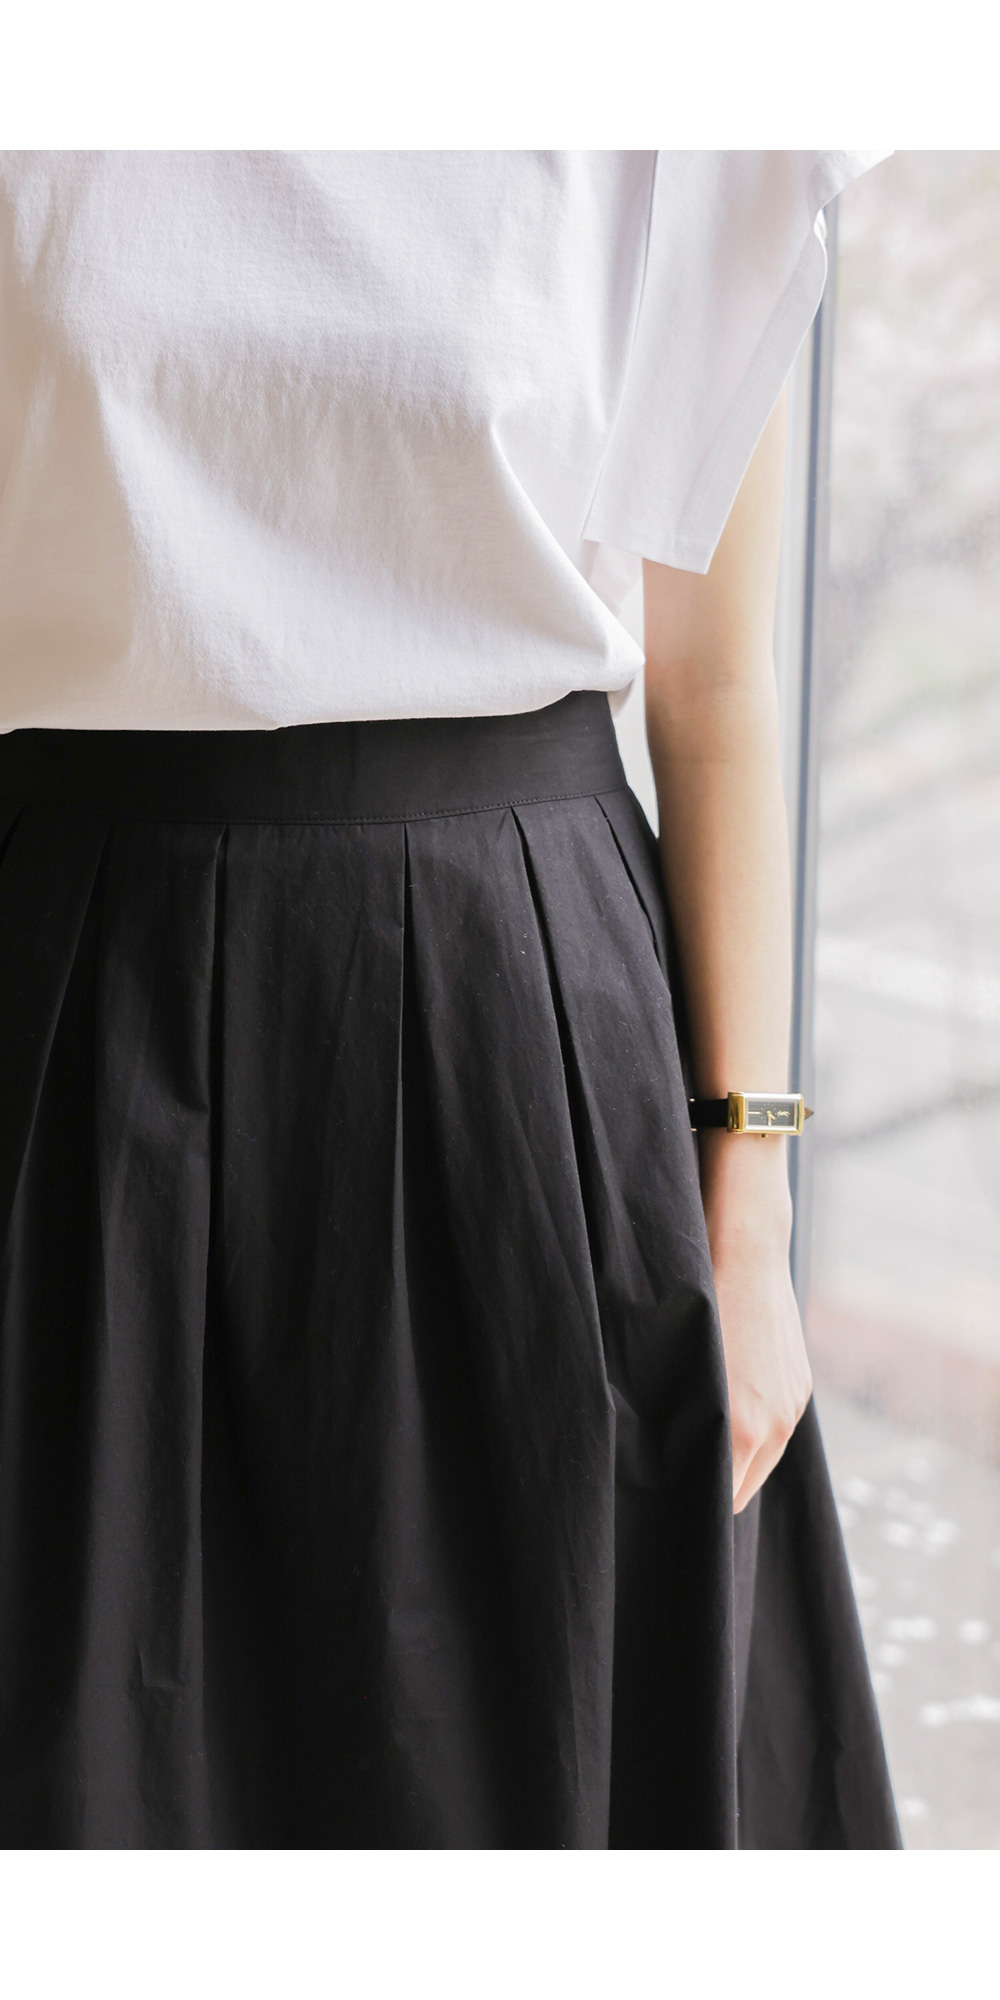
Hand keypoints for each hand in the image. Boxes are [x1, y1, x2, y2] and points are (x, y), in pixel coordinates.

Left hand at [699, 1135, 812, 1512]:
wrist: (743, 1239)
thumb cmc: (693, 1295)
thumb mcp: (672, 1363)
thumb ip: (672, 1419)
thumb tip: (653, 1456)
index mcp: (742, 1428)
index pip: (720, 1503)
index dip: (690, 1506)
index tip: (663, 1501)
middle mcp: (776, 1423)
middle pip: (743, 1489)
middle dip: (713, 1488)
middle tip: (671, 1481)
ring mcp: (793, 1402)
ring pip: (762, 1459)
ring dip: (733, 1458)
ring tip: (694, 1445)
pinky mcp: (800, 1383)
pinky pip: (775, 1427)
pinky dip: (751, 1429)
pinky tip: (723, 1408)